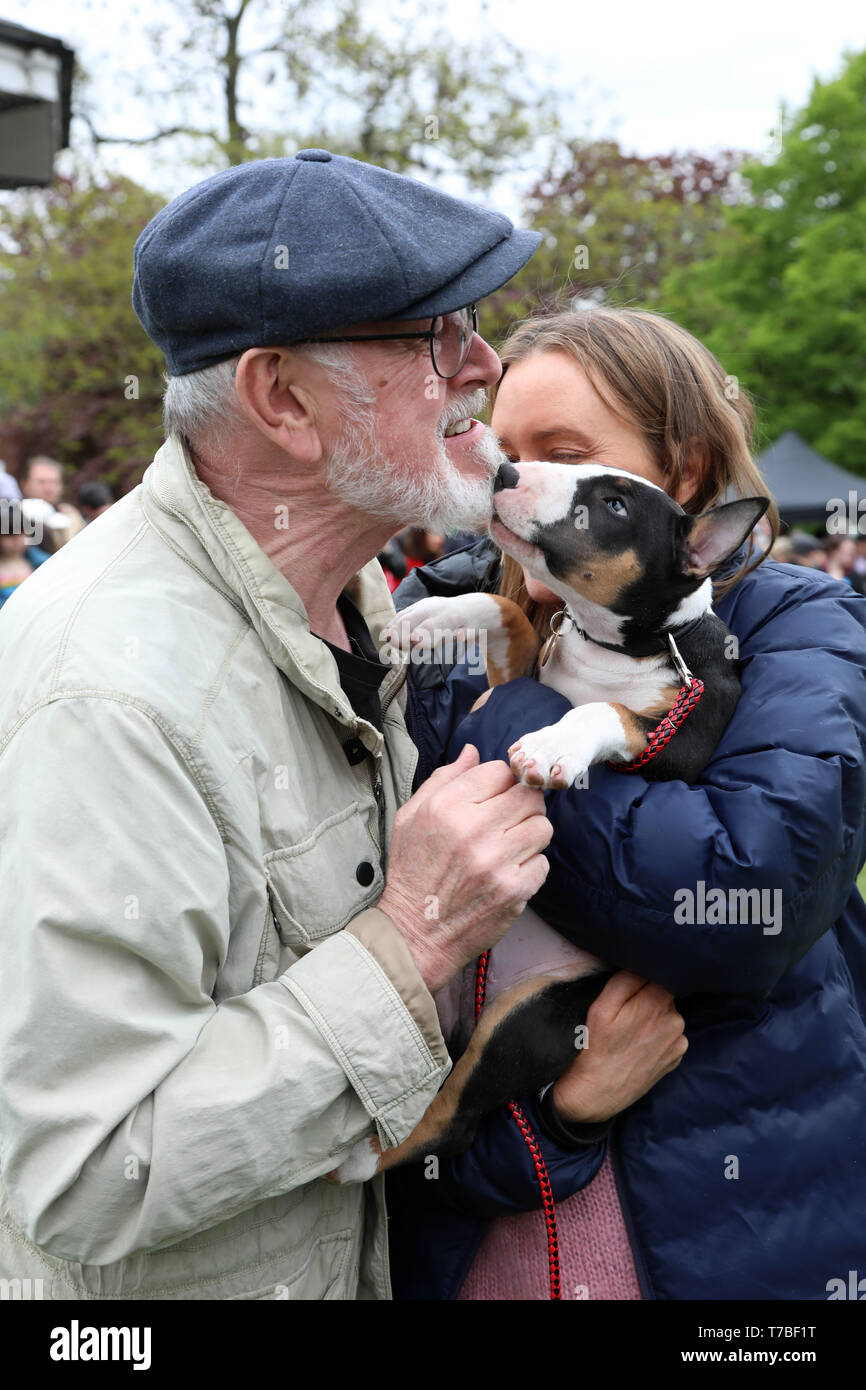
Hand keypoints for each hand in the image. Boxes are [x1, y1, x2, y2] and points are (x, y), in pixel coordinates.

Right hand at [379, 743, 551, 992]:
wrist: (414, 932)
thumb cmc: (412, 871)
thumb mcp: (411, 816)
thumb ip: (444, 779)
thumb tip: (473, 752)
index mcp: (447, 806)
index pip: (499, 771)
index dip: (500, 783)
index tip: (494, 798)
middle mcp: (473, 829)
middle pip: (528, 795)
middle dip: (522, 804)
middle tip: (508, 820)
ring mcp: (497, 861)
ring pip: (542, 827)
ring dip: (529, 834)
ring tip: (509, 846)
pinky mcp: (514, 890)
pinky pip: (542, 862)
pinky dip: (529, 867)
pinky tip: (507, 873)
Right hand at [551, 972, 687, 1122]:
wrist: (598, 1093)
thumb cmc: (595, 1047)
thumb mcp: (601, 1007)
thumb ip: (625, 980)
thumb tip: (642, 967)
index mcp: (658, 1001)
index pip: (658, 975)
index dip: (641, 981)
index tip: (627, 995)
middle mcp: (676, 1020)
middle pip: (664, 995)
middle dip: (647, 1000)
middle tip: (624, 1016)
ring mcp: (679, 1042)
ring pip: (667, 1016)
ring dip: (653, 1019)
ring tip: (630, 1034)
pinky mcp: (677, 1058)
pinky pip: (670, 1036)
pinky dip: (658, 1037)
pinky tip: (639, 1046)